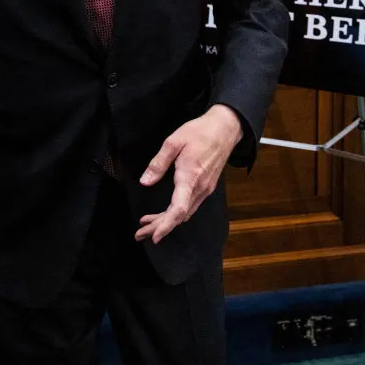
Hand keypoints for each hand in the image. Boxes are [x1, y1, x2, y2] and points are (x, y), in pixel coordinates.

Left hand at [134, 105, 243, 244]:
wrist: (225, 129)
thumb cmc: (199, 132)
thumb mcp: (173, 142)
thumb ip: (158, 163)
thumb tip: (145, 182)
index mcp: (190, 177)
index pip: (178, 209)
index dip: (166, 225)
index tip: (154, 236)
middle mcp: (200, 188)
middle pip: (179, 216)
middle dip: (159, 227)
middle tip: (140, 234)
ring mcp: (205, 189)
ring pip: (184, 213)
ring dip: (166, 222)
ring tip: (147, 226)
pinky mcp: (206, 187)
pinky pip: (190, 206)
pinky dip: (175, 213)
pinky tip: (165, 213)